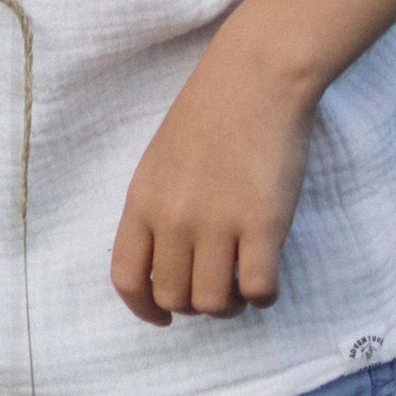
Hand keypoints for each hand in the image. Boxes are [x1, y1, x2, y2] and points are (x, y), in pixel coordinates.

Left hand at [111, 40, 314, 323]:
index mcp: (141, 201)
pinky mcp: (262, 223)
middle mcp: (173, 218)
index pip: (127, 279)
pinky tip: (268, 275)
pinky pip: (258, 289)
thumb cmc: (211, 114)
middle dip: (195, 304)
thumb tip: (166, 262)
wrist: (256, 78)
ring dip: (231, 305)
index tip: (163, 317)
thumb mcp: (160, 161)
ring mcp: (217, 223)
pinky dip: (264, 295)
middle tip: (218, 288)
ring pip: (213, 303)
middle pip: (173, 297)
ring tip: (243, 284)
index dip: (144, 308)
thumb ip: (157, 210)